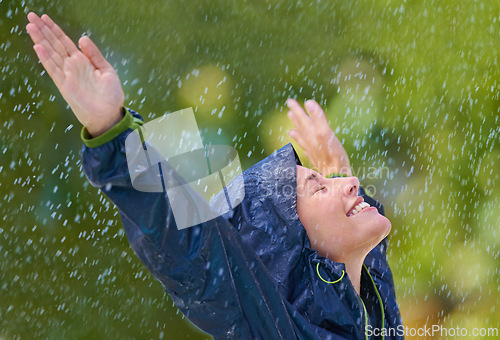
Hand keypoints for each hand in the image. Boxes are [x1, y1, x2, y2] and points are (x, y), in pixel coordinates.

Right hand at [26, 12, 123, 136]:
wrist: (109, 114)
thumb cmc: (110, 95)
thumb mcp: (106, 70)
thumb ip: (94, 54)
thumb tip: (82, 38)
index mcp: (82, 61)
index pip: (65, 42)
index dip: (55, 30)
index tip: (44, 17)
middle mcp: (72, 67)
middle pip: (54, 44)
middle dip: (43, 30)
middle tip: (31, 15)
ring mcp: (67, 75)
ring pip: (51, 54)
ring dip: (40, 40)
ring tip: (30, 25)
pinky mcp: (64, 86)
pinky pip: (53, 70)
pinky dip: (46, 58)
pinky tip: (38, 47)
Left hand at [286, 98, 351, 175]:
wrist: (335, 177)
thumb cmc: (332, 155)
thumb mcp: (326, 133)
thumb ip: (318, 118)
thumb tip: (308, 103)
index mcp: (312, 133)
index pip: (302, 118)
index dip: (297, 109)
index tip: (290, 101)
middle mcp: (310, 141)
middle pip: (301, 127)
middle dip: (296, 117)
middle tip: (289, 109)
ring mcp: (312, 150)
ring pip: (302, 137)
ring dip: (297, 129)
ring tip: (291, 125)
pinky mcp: (317, 158)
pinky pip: (306, 148)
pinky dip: (302, 143)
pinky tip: (301, 143)